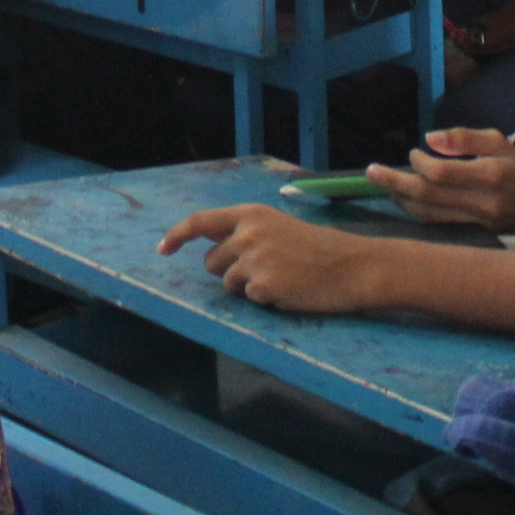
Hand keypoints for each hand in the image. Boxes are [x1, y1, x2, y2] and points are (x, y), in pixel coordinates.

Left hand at [154, 204, 382, 312]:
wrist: (351, 266)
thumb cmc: (316, 247)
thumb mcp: (276, 226)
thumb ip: (244, 232)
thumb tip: (211, 246)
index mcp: (250, 215)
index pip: (200, 221)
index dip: (176, 235)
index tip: (162, 249)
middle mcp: (247, 233)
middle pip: (211, 262)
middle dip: (228, 270)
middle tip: (262, 270)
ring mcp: (253, 260)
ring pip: (228, 283)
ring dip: (246, 286)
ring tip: (280, 278)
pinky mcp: (262, 286)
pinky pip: (249, 299)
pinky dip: (264, 299)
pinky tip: (288, 290)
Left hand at [376, 127, 514, 232]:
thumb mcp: (499, 142)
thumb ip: (465, 138)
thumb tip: (429, 139)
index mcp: (491, 175)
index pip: (444, 174)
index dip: (421, 164)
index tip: (413, 154)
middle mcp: (481, 202)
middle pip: (429, 196)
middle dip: (396, 183)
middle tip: (371, 172)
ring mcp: (475, 222)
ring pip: (428, 214)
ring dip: (401, 200)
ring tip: (383, 186)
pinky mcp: (471, 233)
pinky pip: (436, 224)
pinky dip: (416, 212)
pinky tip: (403, 201)